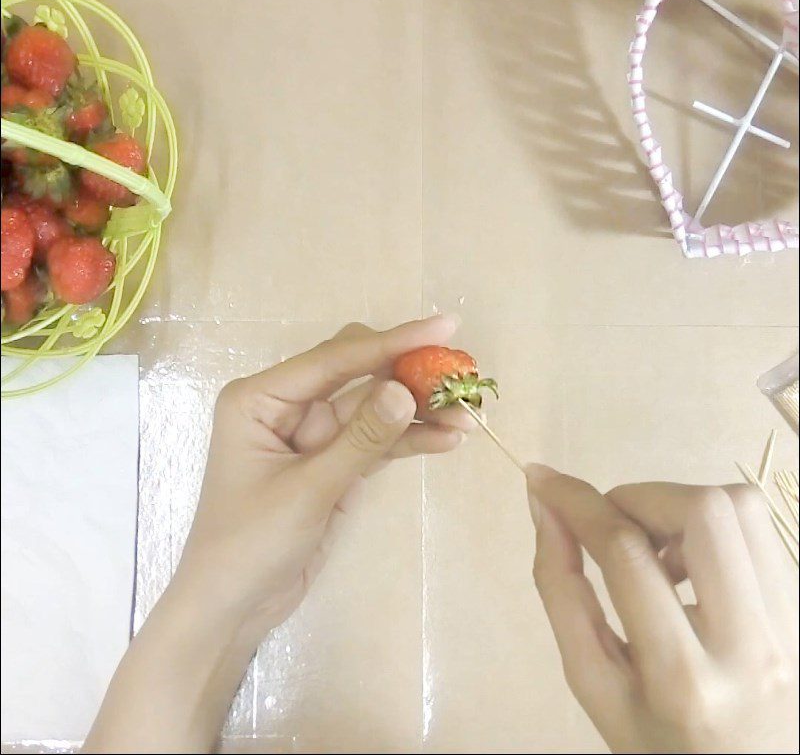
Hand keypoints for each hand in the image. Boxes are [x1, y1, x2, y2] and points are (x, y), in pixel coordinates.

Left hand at [172, 313, 474, 633]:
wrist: (233, 607)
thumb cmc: (250, 543)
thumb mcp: (308, 489)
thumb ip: (359, 439)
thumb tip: (405, 390)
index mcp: (262, 396)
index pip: (336, 358)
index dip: (393, 342)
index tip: (445, 326)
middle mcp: (288, 405)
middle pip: (358, 372)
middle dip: (409, 372)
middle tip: (462, 374)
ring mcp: (313, 434)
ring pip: (374, 407)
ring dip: (418, 410)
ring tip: (469, 413)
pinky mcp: (333, 463)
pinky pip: (376, 441)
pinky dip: (409, 439)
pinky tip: (447, 438)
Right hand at [526, 466, 798, 753]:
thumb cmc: (659, 742)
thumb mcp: (595, 685)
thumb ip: (562, 592)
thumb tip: (545, 507)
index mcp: (682, 678)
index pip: (626, 552)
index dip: (576, 501)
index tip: (543, 480)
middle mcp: (752, 647)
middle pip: (701, 512)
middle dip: (638, 497)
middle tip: (611, 528)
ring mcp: (793, 627)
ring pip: (741, 508)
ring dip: (679, 506)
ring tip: (656, 550)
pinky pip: (761, 530)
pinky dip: (714, 525)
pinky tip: (692, 565)